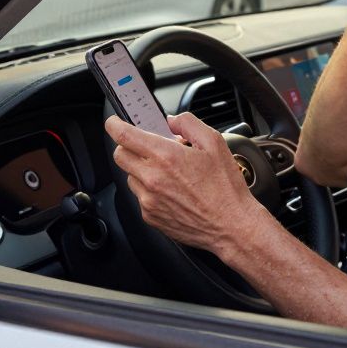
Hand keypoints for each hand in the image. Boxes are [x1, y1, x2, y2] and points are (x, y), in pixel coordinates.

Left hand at [105, 112, 267, 252]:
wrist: (231, 226)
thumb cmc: (225, 187)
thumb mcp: (214, 142)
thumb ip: (188, 123)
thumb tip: (171, 121)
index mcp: (165, 156)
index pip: (124, 135)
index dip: (115, 124)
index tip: (115, 122)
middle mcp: (152, 178)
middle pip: (120, 155)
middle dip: (130, 146)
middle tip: (148, 147)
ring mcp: (148, 200)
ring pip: (130, 176)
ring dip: (142, 169)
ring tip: (168, 173)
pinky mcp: (150, 216)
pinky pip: (140, 196)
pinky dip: (150, 190)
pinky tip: (172, 190)